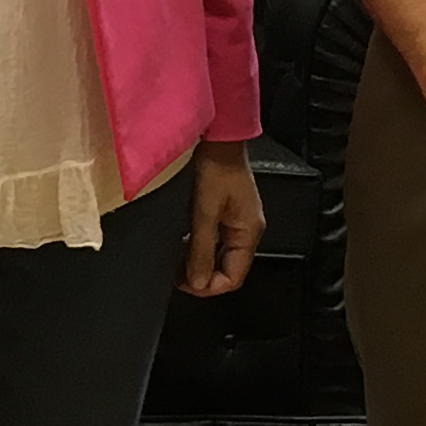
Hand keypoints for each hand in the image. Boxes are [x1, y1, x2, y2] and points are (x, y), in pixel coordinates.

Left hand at [180, 138, 264, 296]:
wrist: (219, 138)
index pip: (233, 278)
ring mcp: (240, 221)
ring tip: (177, 261)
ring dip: (200, 262)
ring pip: (222, 256)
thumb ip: (201, 250)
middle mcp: (248, 230)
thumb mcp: (204, 213)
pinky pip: (219, 241)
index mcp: (249, 233)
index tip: (184, 284)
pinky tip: (185, 243)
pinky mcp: (230, 212)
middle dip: (203, 276)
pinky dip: (202, 248)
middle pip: (228, 269)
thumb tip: (198, 282)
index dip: (209, 287)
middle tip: (176, 275)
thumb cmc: (216, 168)